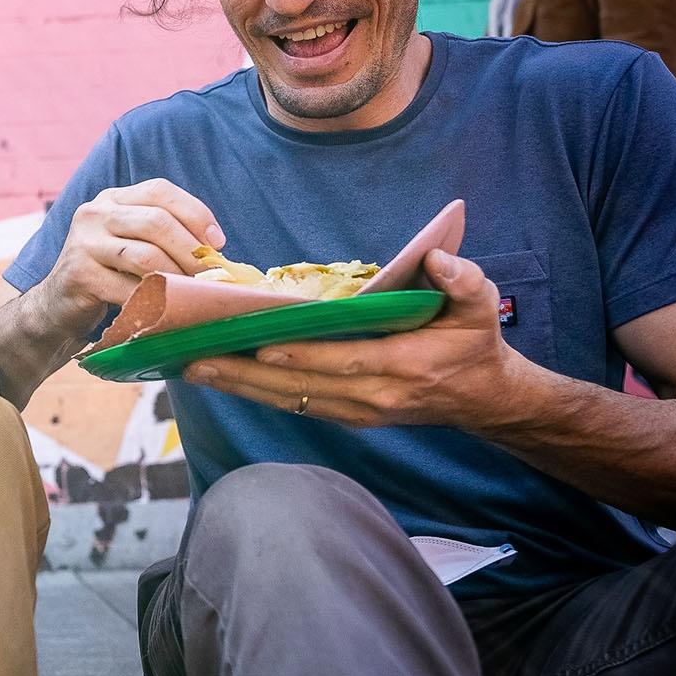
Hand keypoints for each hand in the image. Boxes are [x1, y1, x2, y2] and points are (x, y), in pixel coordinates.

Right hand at [34, 178, 225, 333]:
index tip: (218, 242)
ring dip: (178, 276)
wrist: (57, 305)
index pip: (160, 191)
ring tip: (194, 291)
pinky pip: (129, 287)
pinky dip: (155, 298)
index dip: (195, 213)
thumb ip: (162, 236)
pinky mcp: (79, 275)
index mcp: (112, 199)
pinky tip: (167, 307)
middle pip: (156, 221)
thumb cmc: (107, 274)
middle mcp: (94, 213)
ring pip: (145, 255)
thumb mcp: (130, 243)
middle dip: (192, 250)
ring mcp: (83, 242)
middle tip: (211, 274)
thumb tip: (215, 248)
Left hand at [182, 250, 529, 428]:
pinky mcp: (346, 415)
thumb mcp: (480, 305)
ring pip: (290, 400)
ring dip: (240, 385)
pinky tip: (221, 376)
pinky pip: (294, 404)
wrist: (483, 397)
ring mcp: (358, 411)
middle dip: (246, 372)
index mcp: (406, 365)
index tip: (260, 344)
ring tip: (193, 366)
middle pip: (302, 386)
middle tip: (196, 357)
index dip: (303, 355)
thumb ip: (464, 281)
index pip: (346, 361)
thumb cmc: (474, 341)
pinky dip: (256, 391)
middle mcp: (376, 396)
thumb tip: (438, 260)